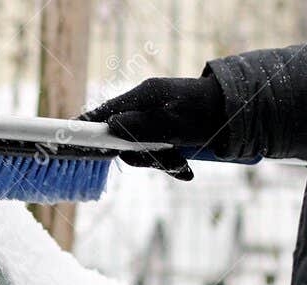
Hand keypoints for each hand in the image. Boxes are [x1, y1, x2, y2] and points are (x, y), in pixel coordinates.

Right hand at [78, 76, 226, 180]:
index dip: (86, 127)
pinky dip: (167, 160)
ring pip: (139, 148)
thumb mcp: (173, 124)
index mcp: (143, 96)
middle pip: (121, 137)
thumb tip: (110, 128)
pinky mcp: (165, 129)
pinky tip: (184, 166)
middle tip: (164, 161)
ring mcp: (154, 117)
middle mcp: (145, 105)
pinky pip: (156, 150)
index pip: (104, 111)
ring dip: (158, 160)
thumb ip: (140, 127)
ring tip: (182, 163)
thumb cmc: (208, 115)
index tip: (68, 141)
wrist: (238, 113)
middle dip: (138, 155)